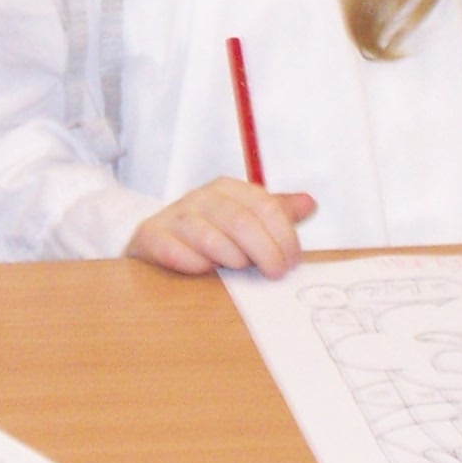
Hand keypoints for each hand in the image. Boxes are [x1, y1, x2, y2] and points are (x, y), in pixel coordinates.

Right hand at [124, 178, 315, 277]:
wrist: (155, 236)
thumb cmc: (208, 229)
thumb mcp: (244, 216)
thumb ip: (275, 212)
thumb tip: (309, 203)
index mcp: (228, 189)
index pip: (266, 206)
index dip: (285, 236)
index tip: (292, 261)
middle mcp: (201, 197)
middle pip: (241, 222)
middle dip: (265, 252)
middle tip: (274, 273)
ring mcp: (175, 216)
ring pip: (211, 238)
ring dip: (232, 260)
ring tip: (238, 270)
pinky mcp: (152, 236)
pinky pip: (177, 253)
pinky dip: (196, 265)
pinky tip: (205, 271)